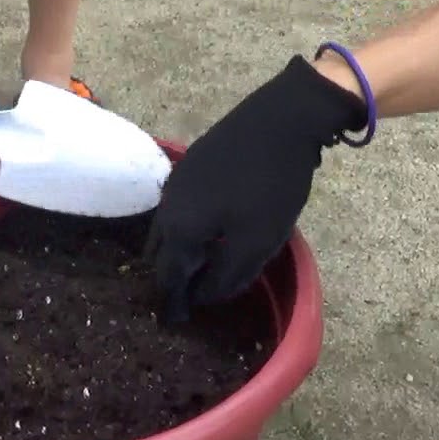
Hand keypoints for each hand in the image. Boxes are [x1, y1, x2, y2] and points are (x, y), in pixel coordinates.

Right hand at [146, 55, 367, 321]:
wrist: (280, 118)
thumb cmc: (270, 186)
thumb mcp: (257, 241)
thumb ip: (228, 277)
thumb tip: (205, 296)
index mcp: (179, 229)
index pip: (167, 277)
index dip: (174, 303)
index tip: (179, 322)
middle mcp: (168, 207)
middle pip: (158, 254)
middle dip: (169, 278)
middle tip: (188, 296)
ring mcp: (176, 183)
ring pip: (166, 229)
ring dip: (176, 252)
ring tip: (198, 267)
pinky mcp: (191, 166)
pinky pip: (177, 210)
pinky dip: (184, 229)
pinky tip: (207, 231)